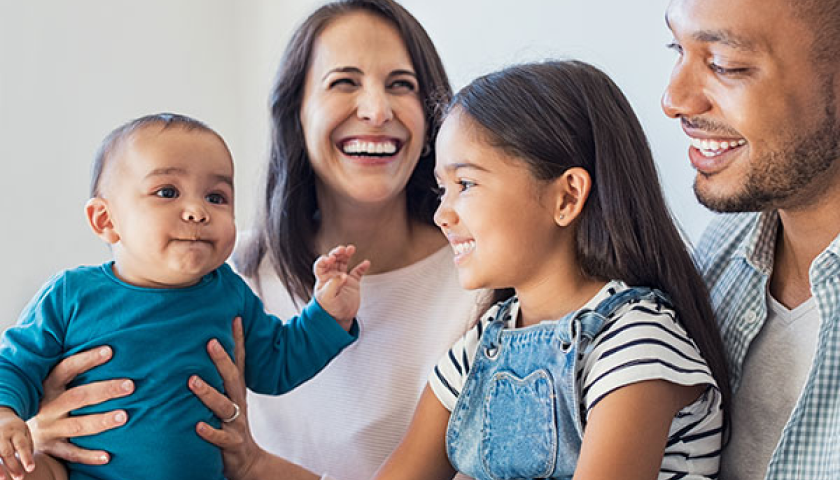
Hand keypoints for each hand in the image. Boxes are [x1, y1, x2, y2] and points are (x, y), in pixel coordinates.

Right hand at [0, 407, 33, 479]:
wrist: (0, 415)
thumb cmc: (15, 428)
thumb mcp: (24, 431)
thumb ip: (27, 444)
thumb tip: (28, 461)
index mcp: (16, 430)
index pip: (22, 445)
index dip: (26, 457)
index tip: (31, 469)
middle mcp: (2, 434)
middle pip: (7, 451)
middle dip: (13, 466)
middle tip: (20, 478)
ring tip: (3, 479)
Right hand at [26, 347, 132, 464]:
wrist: (19, 435)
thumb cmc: (48, 402)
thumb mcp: (53, 385)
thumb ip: (74, 372)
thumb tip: (110, 349)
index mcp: (48, 387)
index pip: (66, 369)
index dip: (87, 359)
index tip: (110, 351)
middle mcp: (48, 407)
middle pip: (78, 397)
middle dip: (104, 390)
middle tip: (130, 385)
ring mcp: (50, 428)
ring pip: (78, 425)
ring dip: (102, 421)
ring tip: (124, 416)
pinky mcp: (53, 448)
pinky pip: (72, 454)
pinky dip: (89, 456)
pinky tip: (107, 456)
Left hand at [190, 317, 259, 479]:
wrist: (247, 461)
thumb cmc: (231, 426)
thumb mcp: (228, 401)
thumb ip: (218, 381)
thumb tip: (198, 355)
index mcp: (236, 392)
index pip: (239, 362)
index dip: (238, 341)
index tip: (234, 318)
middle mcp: (238, 404)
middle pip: (233, 378)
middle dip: (222, 360)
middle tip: (210, 341)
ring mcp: (235, 424)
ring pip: (223, 406)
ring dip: (208, 393)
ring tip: (192, 381)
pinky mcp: (231, 444)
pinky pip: (219, 437)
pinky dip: (209, 431)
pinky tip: (197, 425)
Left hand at [313, 244, 370, 329]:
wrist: (340, 318)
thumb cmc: (330, 309)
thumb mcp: (328, 298)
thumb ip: (334, 285)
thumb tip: (343, 275)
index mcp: (322, 279)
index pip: (321, 265)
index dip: (324, 260)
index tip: (330, 259)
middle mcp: (332, 276)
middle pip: (333, 260)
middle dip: (337, 253)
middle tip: (342, 249)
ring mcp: (343, 278)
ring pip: (344, 262)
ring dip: (347, 255)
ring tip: (351, 249)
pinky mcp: (353, 282)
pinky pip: (357, 272)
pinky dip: (362, 267)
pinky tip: (366, 263)